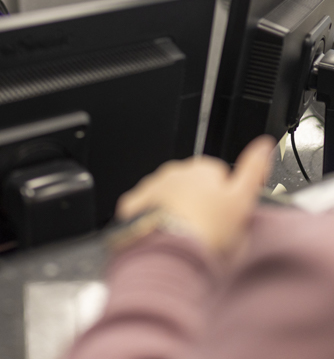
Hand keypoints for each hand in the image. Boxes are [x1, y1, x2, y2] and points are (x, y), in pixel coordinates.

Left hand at [115, 135, 274, 253]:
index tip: (228, 214)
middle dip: (199, 202)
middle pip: (192, 185)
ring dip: (175, 209)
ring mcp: (151, 186)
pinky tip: (163, 233)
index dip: (226, 197)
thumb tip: (264, 145)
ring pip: (168, 195)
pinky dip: (152, 217)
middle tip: (208, 228)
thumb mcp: (242, 201)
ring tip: (186, 234)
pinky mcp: (134, 203)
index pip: (220, 174)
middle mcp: (174, 172)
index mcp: (202, 168)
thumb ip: (254, 170)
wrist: (169, 251)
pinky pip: (145, 207)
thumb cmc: (209, 230)